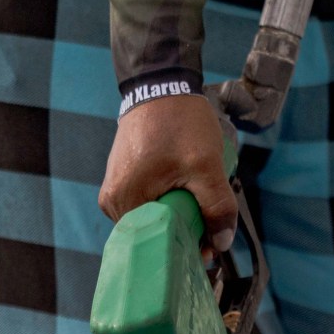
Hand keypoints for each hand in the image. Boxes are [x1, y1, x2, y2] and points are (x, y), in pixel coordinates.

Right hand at [99, 92, 237, 251]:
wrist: (161, 85)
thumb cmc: (179, 122)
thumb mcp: (205, 166)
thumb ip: (216, 206)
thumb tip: (222, 242)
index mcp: (124, 201)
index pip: (155, 244)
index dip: (185, 247)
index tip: (209, 246)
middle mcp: (112, 201)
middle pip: (153, 233)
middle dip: (183, 232)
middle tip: (209, 224)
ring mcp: (115, 190)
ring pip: (153, 219)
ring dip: (178, 217)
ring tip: (198, 202)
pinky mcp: (122, 180)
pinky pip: (148, 203)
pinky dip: (168, 203)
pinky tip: (185, 191)